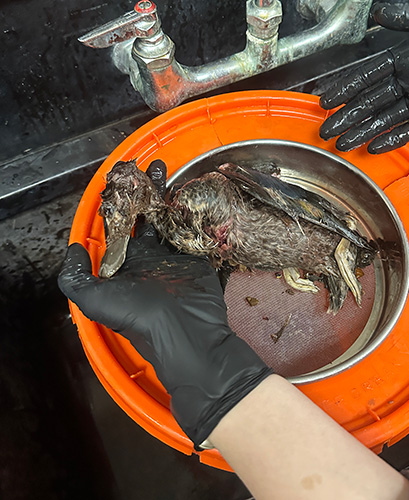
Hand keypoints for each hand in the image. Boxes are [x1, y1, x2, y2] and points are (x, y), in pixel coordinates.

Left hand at [58, 161, 271, 447]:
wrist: (184, 331)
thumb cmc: (137, 316)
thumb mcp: (94, 300)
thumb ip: (75, 276)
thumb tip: (74, 246)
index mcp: (125, 263)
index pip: (119, 226)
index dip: (119, 202)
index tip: (120, 178)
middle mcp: (148, 256)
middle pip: (145, 216)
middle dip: (144, 191)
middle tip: (147, 167)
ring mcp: (174, 254)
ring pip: (168, 218)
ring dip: (166, 194)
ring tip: (165, 168)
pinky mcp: (196, 256)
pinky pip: (191, 229)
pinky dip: (189, 211)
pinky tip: (188, 191)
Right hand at [319, 2, 408, 152]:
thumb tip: (378, 12)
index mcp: (407, 56)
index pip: (368, 75)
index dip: (345, 88)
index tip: (326, 99)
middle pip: (370, 101)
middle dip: (346, 116)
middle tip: (327, 128)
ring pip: (383, 119)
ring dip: (362, 131)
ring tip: (342, 143)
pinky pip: (408, 130)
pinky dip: (391, 139)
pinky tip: (373, 147)